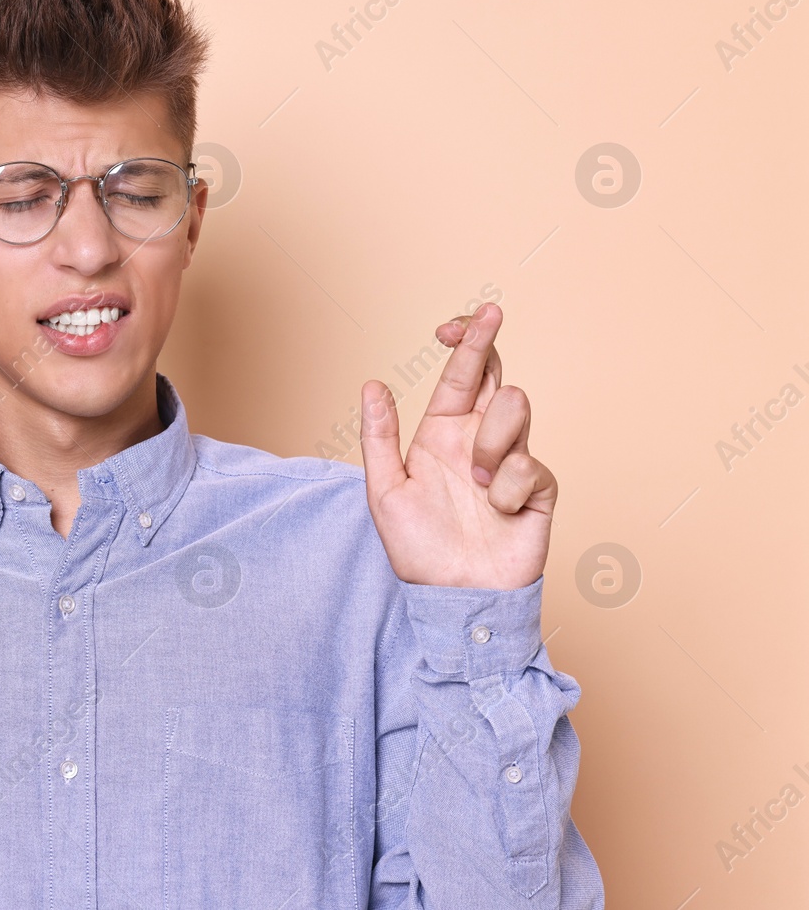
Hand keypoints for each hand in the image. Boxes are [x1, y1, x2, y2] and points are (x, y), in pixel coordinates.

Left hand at [358, 303, 555, 589]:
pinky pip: (530, 465)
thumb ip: (379, 436)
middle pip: (496, 374)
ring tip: (476, 478)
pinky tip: (498, 511)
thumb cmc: (419, 549)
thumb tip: (371, 384)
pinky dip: (508, 487)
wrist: (456, 597)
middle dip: (490, 340)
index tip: (454, 322)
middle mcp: (479, 439)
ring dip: (492, 437)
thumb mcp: (384, 490)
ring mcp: (512, 460)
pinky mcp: (539, 488)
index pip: (459, 375)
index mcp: (443, 433)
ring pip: (515, 406)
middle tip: (488, 313)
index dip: (464, 341)